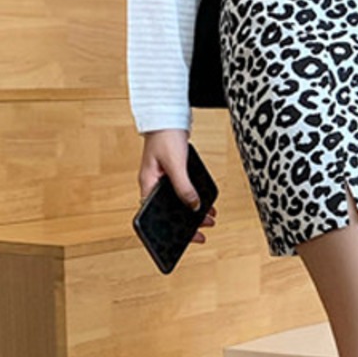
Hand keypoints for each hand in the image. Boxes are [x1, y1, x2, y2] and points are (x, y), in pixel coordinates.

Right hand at [139, 129, 216, 244]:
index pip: (154, 216)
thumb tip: (194, 207)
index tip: (182, 240)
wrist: (167, 116)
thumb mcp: (176, 164)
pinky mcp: (173, 174)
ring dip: (194, 212)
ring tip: (210, 219)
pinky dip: (195, 199)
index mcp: (148, 185)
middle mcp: (154, 185)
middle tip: (203, 233)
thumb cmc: (165, 136)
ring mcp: (163, 180)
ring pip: (178, 203)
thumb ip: (184, 186)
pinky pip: (184, 192)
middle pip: (168, 212)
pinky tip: (207, 204)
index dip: (167, 230)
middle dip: (186, 223)